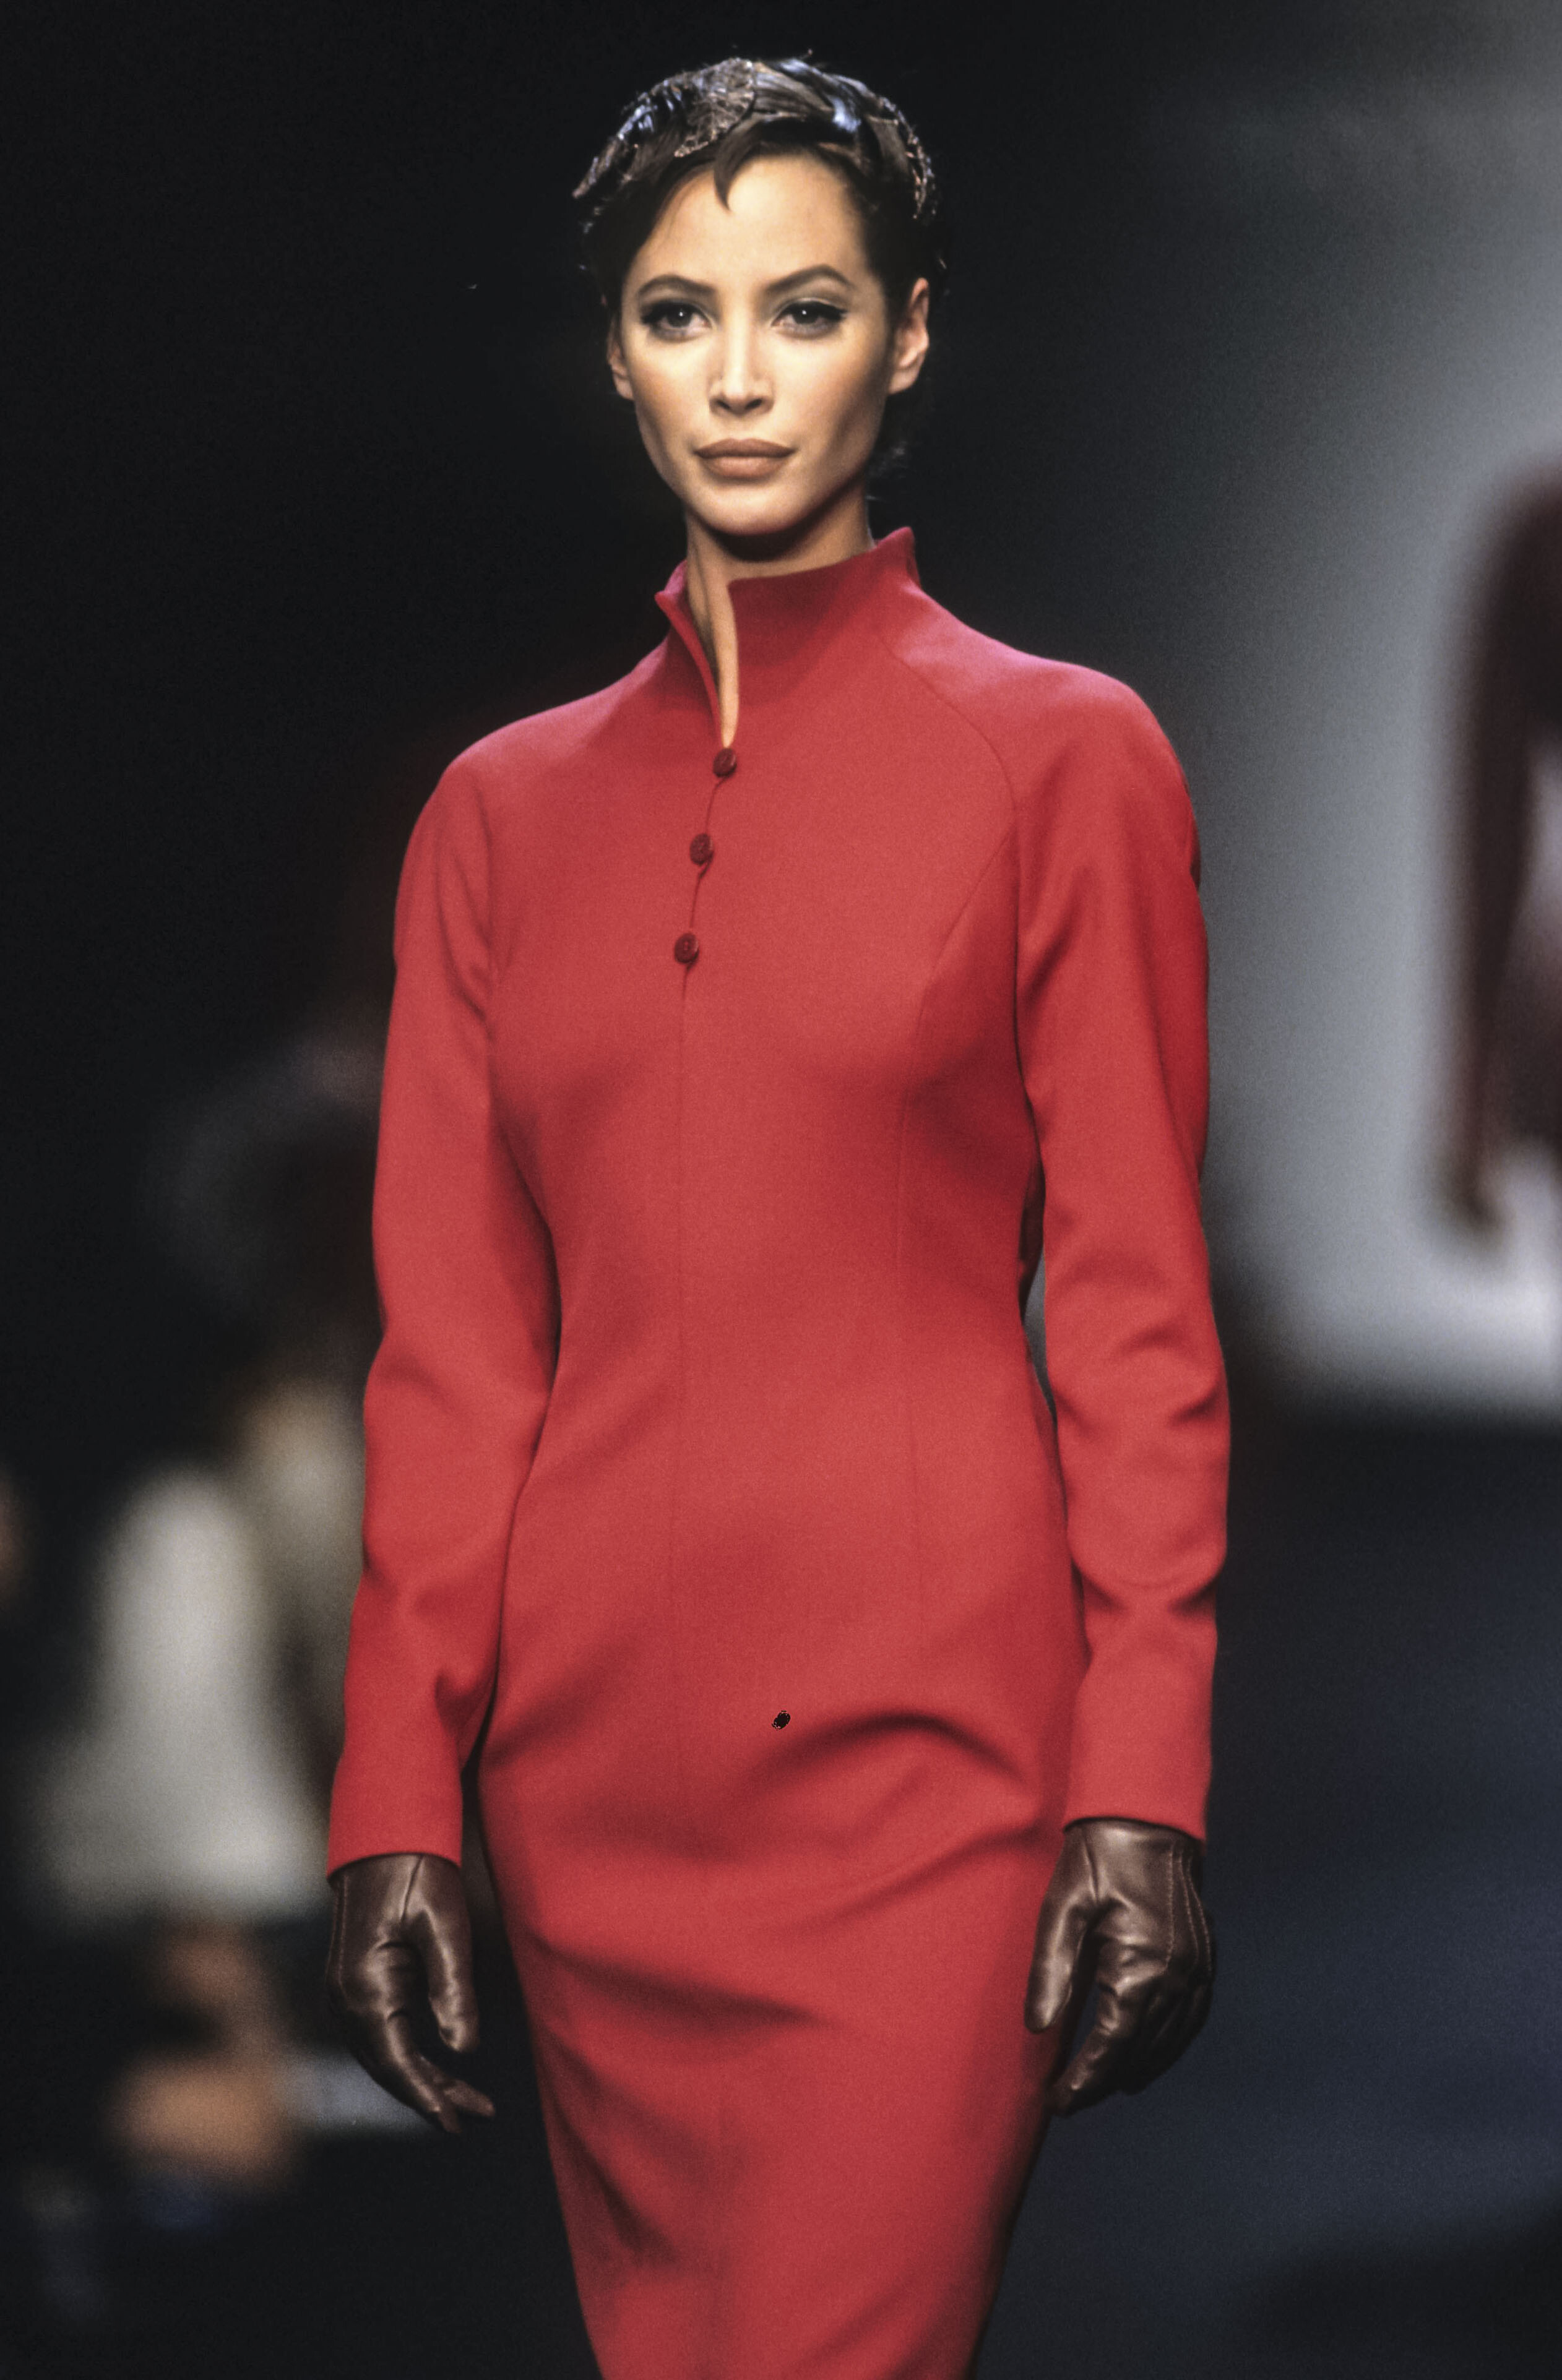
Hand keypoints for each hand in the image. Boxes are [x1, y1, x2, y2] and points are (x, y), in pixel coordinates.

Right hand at [326, 1852, 494, 2133]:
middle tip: (479, 2114)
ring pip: (384, 2056)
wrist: (383, 1838)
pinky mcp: (355, 1987)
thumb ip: (453, 1989)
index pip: (395, 2061)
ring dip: (423, 2080)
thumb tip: (464, 2051)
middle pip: (388, 2067)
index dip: (427, 2097)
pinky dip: (411, 2057)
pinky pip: (382, 2036)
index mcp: (364, 1987)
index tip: (456, 2124)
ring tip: (471, 2100)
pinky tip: (442, 2067)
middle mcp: (344, 1999)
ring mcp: (344, 1994)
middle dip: (432, 2095)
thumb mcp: (446, 1927)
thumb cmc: (417, 1874)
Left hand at [1024, 1817, 1213, 2116]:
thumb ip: (1052, 1971)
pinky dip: (1171, 2043)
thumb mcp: (1062, 1909)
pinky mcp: (1206, 1957)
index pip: (1111, 2045)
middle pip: (1141, 2051)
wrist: (1146, 1818)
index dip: (1084, 2080)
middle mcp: (1177, 1975)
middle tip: (1071, 2100)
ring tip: (1105, 2086)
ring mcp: (1198, 1968)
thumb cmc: (1097, 1859)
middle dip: (1104, 2081)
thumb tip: (1039, 2028)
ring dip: (1139, 2067)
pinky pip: (1193, 2017)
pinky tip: (1150, 2052)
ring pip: (1171, 2040)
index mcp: (1139, 1966)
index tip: (1058, 2102)